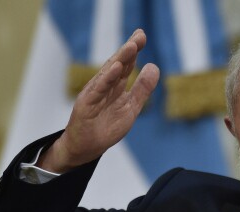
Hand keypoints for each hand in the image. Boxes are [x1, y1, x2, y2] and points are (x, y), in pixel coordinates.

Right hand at [40, 29, 159, 172]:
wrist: (85, 148)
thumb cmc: (105, 128)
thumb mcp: (130, 108)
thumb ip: (142, 89)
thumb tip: (154, 66)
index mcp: (114, 86)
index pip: (125, 65)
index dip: (134, 51)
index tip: (142, 35)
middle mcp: (104, 87)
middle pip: (117, 65)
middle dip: (128, 50)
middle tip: (140, 35)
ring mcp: (94, 94)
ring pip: (107, 74)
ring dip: (119, 60)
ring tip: (131, 46)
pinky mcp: (86, 105)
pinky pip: (97, 90)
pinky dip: (106, 79)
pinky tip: (115, 68)